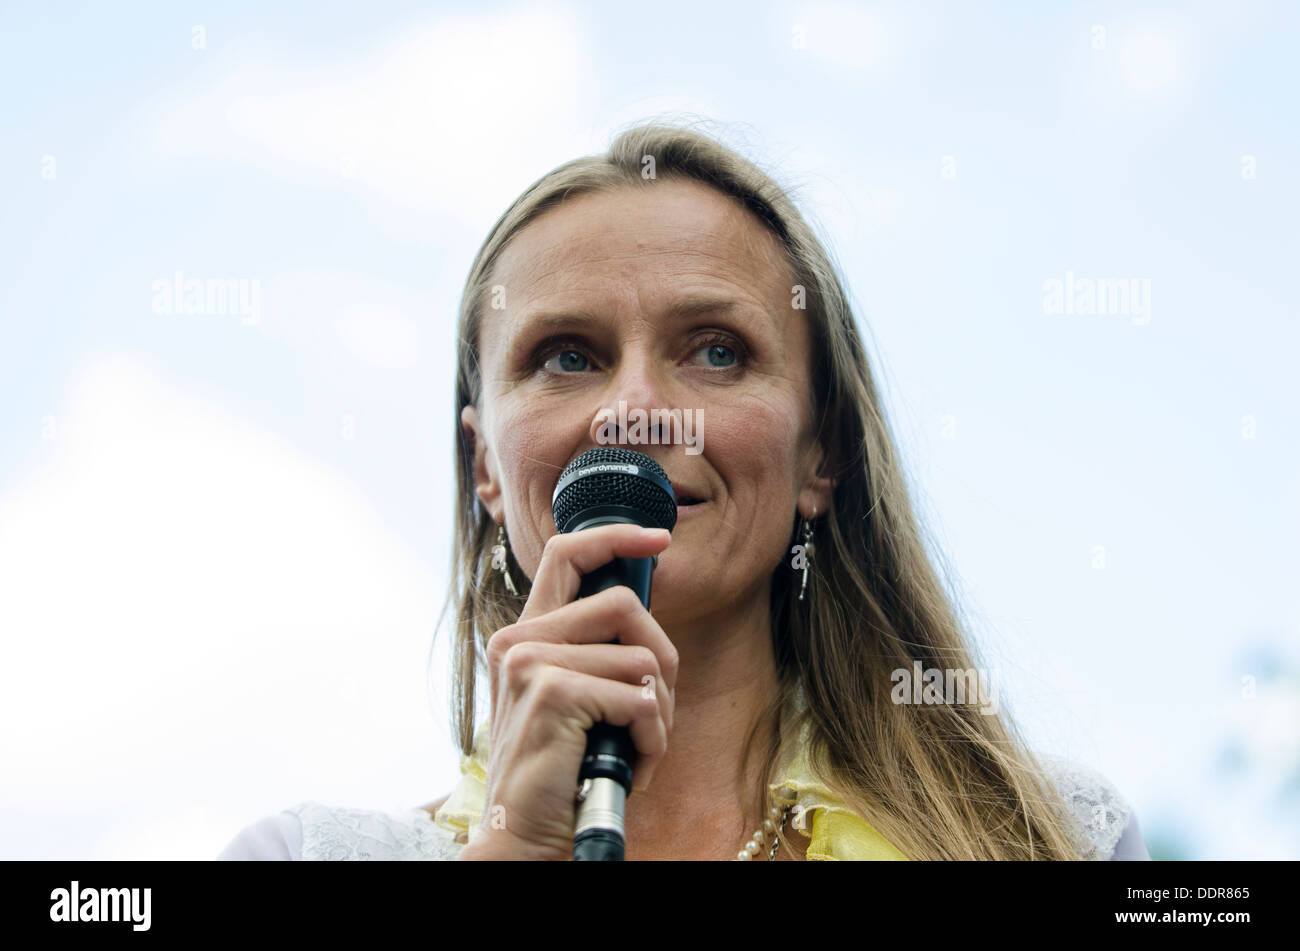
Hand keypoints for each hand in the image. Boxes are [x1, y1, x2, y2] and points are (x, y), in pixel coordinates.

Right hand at [459, 524, 677, 860]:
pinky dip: (652, 736)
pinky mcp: (552, 691)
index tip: (658, 538)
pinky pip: (639, 697)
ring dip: (660, 712)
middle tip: (656, 708)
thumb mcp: (576, 698)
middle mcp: (520, 640)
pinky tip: (632, 762)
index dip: (617, 537)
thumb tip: (646, 619)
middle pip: (624, 604)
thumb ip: (596, 652)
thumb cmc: (563, 770)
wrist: (525, 832)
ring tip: (637, 746)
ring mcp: (531, 662)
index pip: (566, 553)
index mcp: (525, 635)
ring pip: (642, 658)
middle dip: (663, 659)